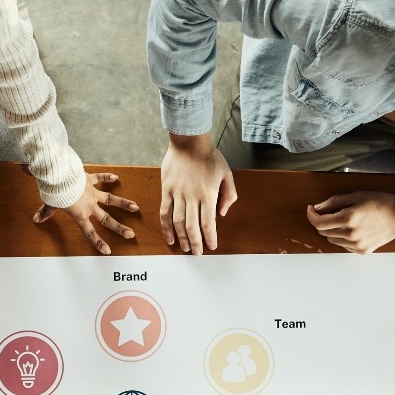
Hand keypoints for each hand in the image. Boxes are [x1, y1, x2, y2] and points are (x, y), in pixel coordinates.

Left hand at [33, 172, 138, 254]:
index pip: (90, 232)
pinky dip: (108, 177)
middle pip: (107, 220)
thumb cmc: (55, 192)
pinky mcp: (90, 180)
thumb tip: (36, 220)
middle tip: (131, 234)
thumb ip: (45, 212)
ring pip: (111, 200)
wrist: (60, 175)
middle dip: (119, 228)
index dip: (98, 243)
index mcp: (80, 214)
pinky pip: (100, 178)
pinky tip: (116, 177)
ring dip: (124, 204)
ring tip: (136, 207)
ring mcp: (92, 193)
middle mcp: (90, 205)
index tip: (107, 251)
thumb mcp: (50, 204)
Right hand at [160, 133, 237, 254]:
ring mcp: (177, 193)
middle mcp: (192, 196)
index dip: (210, 238)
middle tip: (198, 253)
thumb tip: (222, 214)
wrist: (189, 141)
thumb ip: (229, 195)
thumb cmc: (209, 157)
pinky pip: (165, 212)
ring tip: (185, 248)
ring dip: (181, 238)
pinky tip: (169, 238)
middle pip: (192, 226)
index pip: (208, 223)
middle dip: (196, 243)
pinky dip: (166, 227)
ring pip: (178, 222)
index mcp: (208, 194)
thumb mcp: (227, 173)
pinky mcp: (166, 190)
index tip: (212, 247)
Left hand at [304, 191, 394, 253]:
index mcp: (348, 218)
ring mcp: (356, 245)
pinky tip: (353, 229)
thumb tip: (318, 207)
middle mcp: (351, 234)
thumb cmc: (381, 203)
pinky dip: (343, 237)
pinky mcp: (362, 251)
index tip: (311, 210)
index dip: (311, 216)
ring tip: (344, 220)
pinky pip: (343, 245)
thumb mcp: (356, 196)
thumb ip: (334, 202)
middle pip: (323, 232)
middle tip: (327, 212)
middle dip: (322, 221)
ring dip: (332, 230)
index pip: (319, 223)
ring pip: (332, 239)